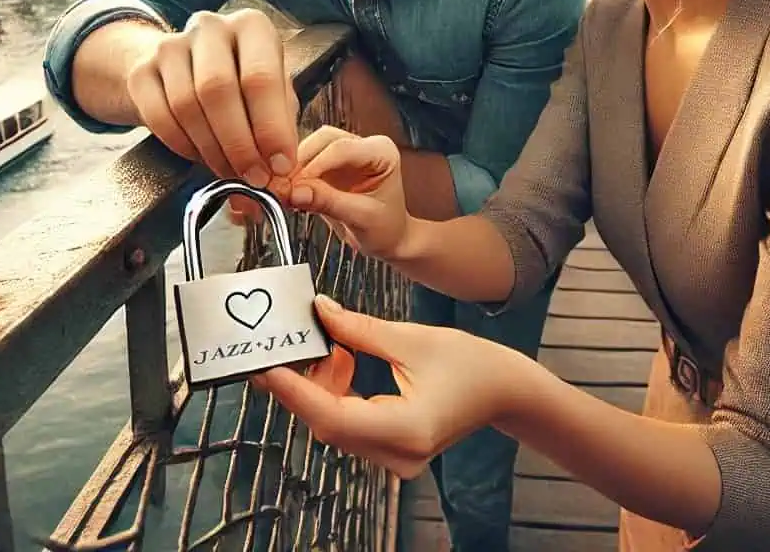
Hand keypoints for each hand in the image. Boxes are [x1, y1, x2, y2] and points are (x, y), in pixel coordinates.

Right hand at [125, 8, 300, 220]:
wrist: (186, 67)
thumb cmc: (242, 81)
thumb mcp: (274, 94)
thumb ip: (281, 127)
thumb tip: (280, 169)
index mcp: (251, 26)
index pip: (260, 76)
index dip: (270, 128)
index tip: (279, 165)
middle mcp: (209, 27)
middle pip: (217, 89)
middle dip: (238, 143)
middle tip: (253, 176)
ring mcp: (170, 46)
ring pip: (186, 106)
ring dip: (212, 150)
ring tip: (231, 170)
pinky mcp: (141, 71)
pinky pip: (159, 117)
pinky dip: (182, 146)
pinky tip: (201, 156)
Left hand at [252, 295, 517, 478]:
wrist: (503, 391)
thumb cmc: (471, 364)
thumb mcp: (412, 338)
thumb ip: (359, 329)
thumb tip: (317, 311)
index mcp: (408, 429)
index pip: (335, 417)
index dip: (295, 393)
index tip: (266, 368)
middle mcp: (398, 454)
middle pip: (329, 423)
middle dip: (302, 383)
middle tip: (283, 346)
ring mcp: (394, 458)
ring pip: (334, 425)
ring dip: (320, 386)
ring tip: (331, 347)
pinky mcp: (390, 451)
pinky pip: (348, 424)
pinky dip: (336, 394)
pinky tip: (344, 362)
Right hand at [288, 126, 409, 259]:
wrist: (387, 239)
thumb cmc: (386, 228)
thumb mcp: (361, 218)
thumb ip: (330, 202)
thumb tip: (298, 192)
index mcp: (381, 152)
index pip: (342, 148)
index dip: (316, 165)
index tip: (297, 185)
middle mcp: (362, 146)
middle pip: (323, 141)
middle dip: (301, 163)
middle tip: (285, 188)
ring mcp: (343, 154)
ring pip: (310, 147)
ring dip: (294, 169)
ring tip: (285, 193)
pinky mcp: (328, 165)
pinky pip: (305, 162)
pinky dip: (294, 177)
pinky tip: (289, 193)